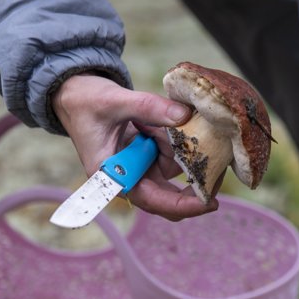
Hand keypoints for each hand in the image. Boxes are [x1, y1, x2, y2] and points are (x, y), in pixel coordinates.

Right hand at [51, 73, 217, 219]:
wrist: (76, 93)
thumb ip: (149, 107)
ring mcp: (142, 165)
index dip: (182, 206)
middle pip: (171, 194)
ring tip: (185, 121)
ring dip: (188, 150)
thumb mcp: (116, 101)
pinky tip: (183, 119)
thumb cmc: (86, 102)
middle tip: (222, 162)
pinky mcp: (150, 152)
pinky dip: (183, 139)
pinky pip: (175, 152)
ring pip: (177, 168)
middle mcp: (130, 176)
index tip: (210, 203)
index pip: (151, 200)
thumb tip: (185, 116)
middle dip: (197, 180)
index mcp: (113, 175)